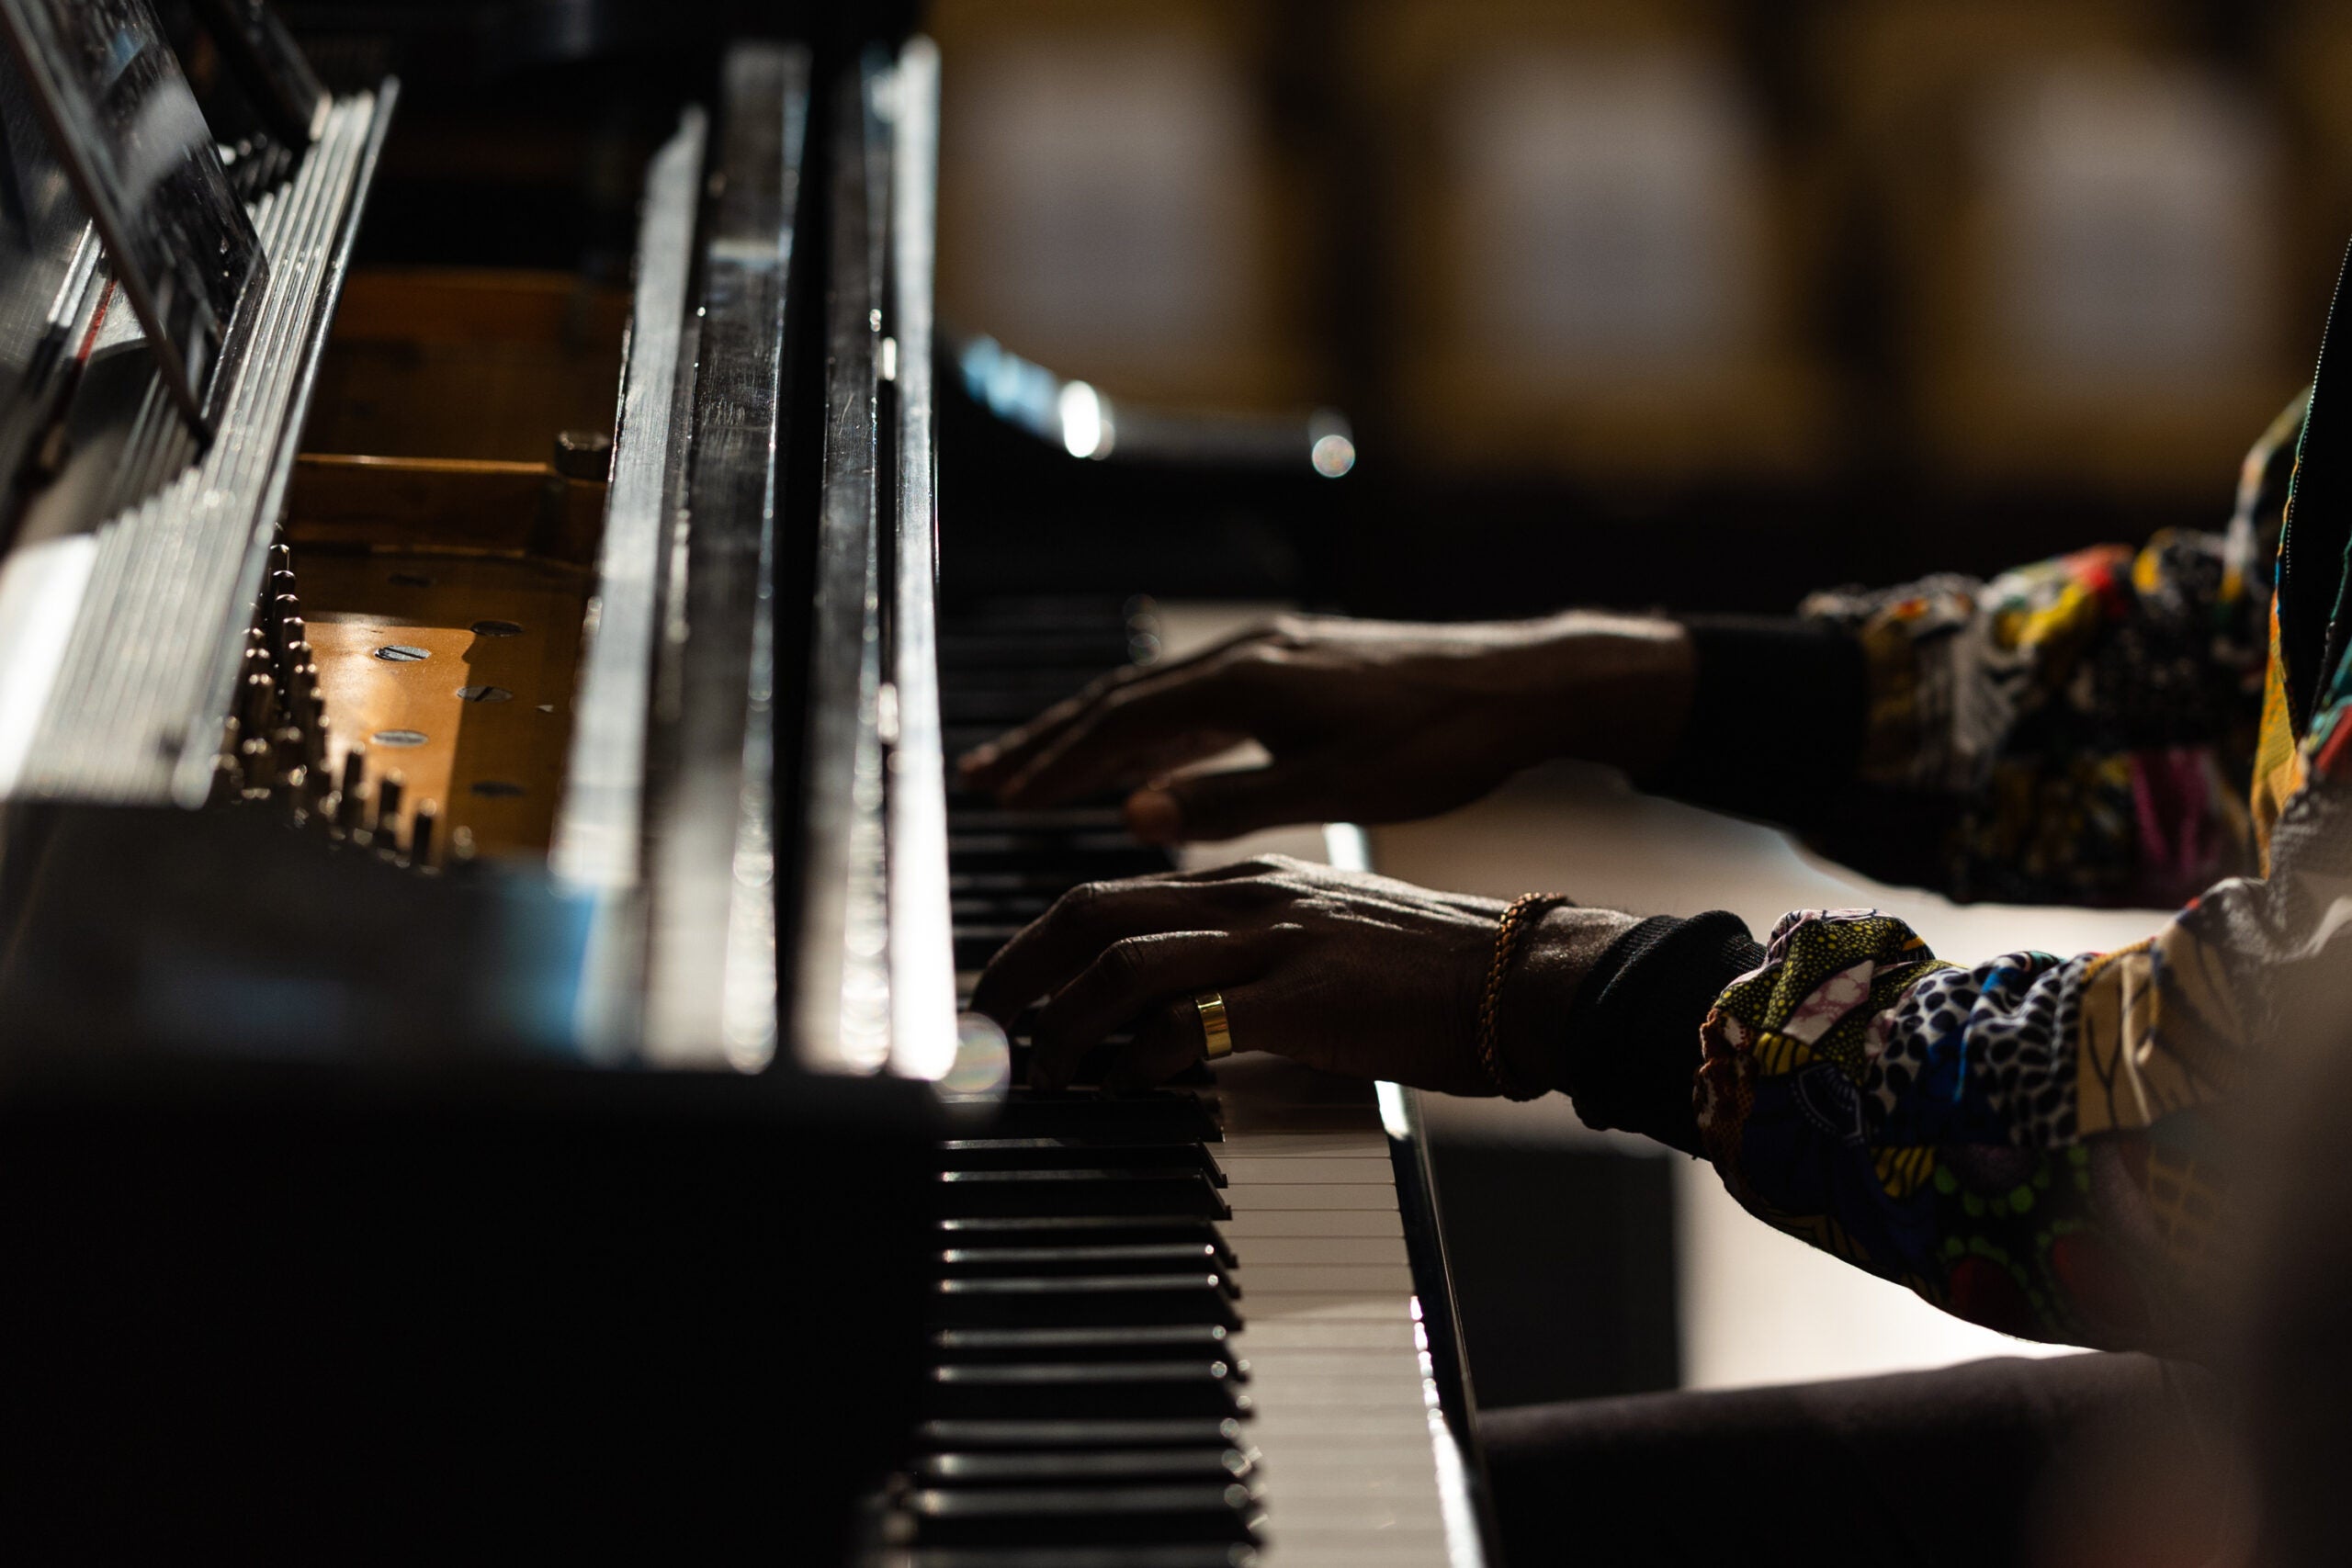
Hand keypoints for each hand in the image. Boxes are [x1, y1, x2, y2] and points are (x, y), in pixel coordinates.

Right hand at [957, 611, 1693, 842]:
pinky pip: (1197, 696)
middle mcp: (1249, 653)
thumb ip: (1232, 801)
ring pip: (1157, 695)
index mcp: (1250, 680)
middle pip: (1122, 699)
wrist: (1522, 685)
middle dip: (1048, 741)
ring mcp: (1271, 654)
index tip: (1000, 795)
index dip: (1057, 761)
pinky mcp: (1296, 665)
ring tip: (1037, 767)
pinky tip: (1140, 762)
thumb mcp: (1338, 786)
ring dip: (1093, 734)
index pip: (1124, 723)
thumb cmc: (1441, 741)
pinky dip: (1152, 730)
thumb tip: (1134, 815)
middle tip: (982, 776)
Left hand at [970, 855, 1642, 1095]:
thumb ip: (1247, 958)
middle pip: (1090, 912)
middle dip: (1018, 969)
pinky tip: (1126, 1088)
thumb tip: (1173, 1013)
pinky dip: (1137, 1057)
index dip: (1039, 940)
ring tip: (1044, 1072)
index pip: (1110, 893)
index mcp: (1247, 880)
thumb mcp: (1322, 942)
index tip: (1004, 988)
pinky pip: (1187, 1020)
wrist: (1528, 976)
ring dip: (1063, 1023)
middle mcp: (1246, 895)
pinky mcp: (1301, 994)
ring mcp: (1272, 939)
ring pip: (1122, 961)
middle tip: (984, 1025)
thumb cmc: (1432, 974)